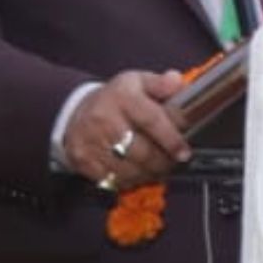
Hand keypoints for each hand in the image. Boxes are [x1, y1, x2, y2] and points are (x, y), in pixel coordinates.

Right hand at [61, 69, 191, 193]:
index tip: (183, 151)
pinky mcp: (84, 160)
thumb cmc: (116, 100)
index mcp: (122, 96)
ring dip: (149, 173)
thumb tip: (177, 82)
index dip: (171, 139)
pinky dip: (131, 180)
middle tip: (173, 161)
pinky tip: (138, 172)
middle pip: (142, 152)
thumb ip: (161, 84)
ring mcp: (92, 141)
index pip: (151, 120)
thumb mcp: (139, 82)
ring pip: (130, 170)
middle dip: (163, 161)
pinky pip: (115, 180)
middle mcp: (104, 118)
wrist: (78, 112)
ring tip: (157, 167)